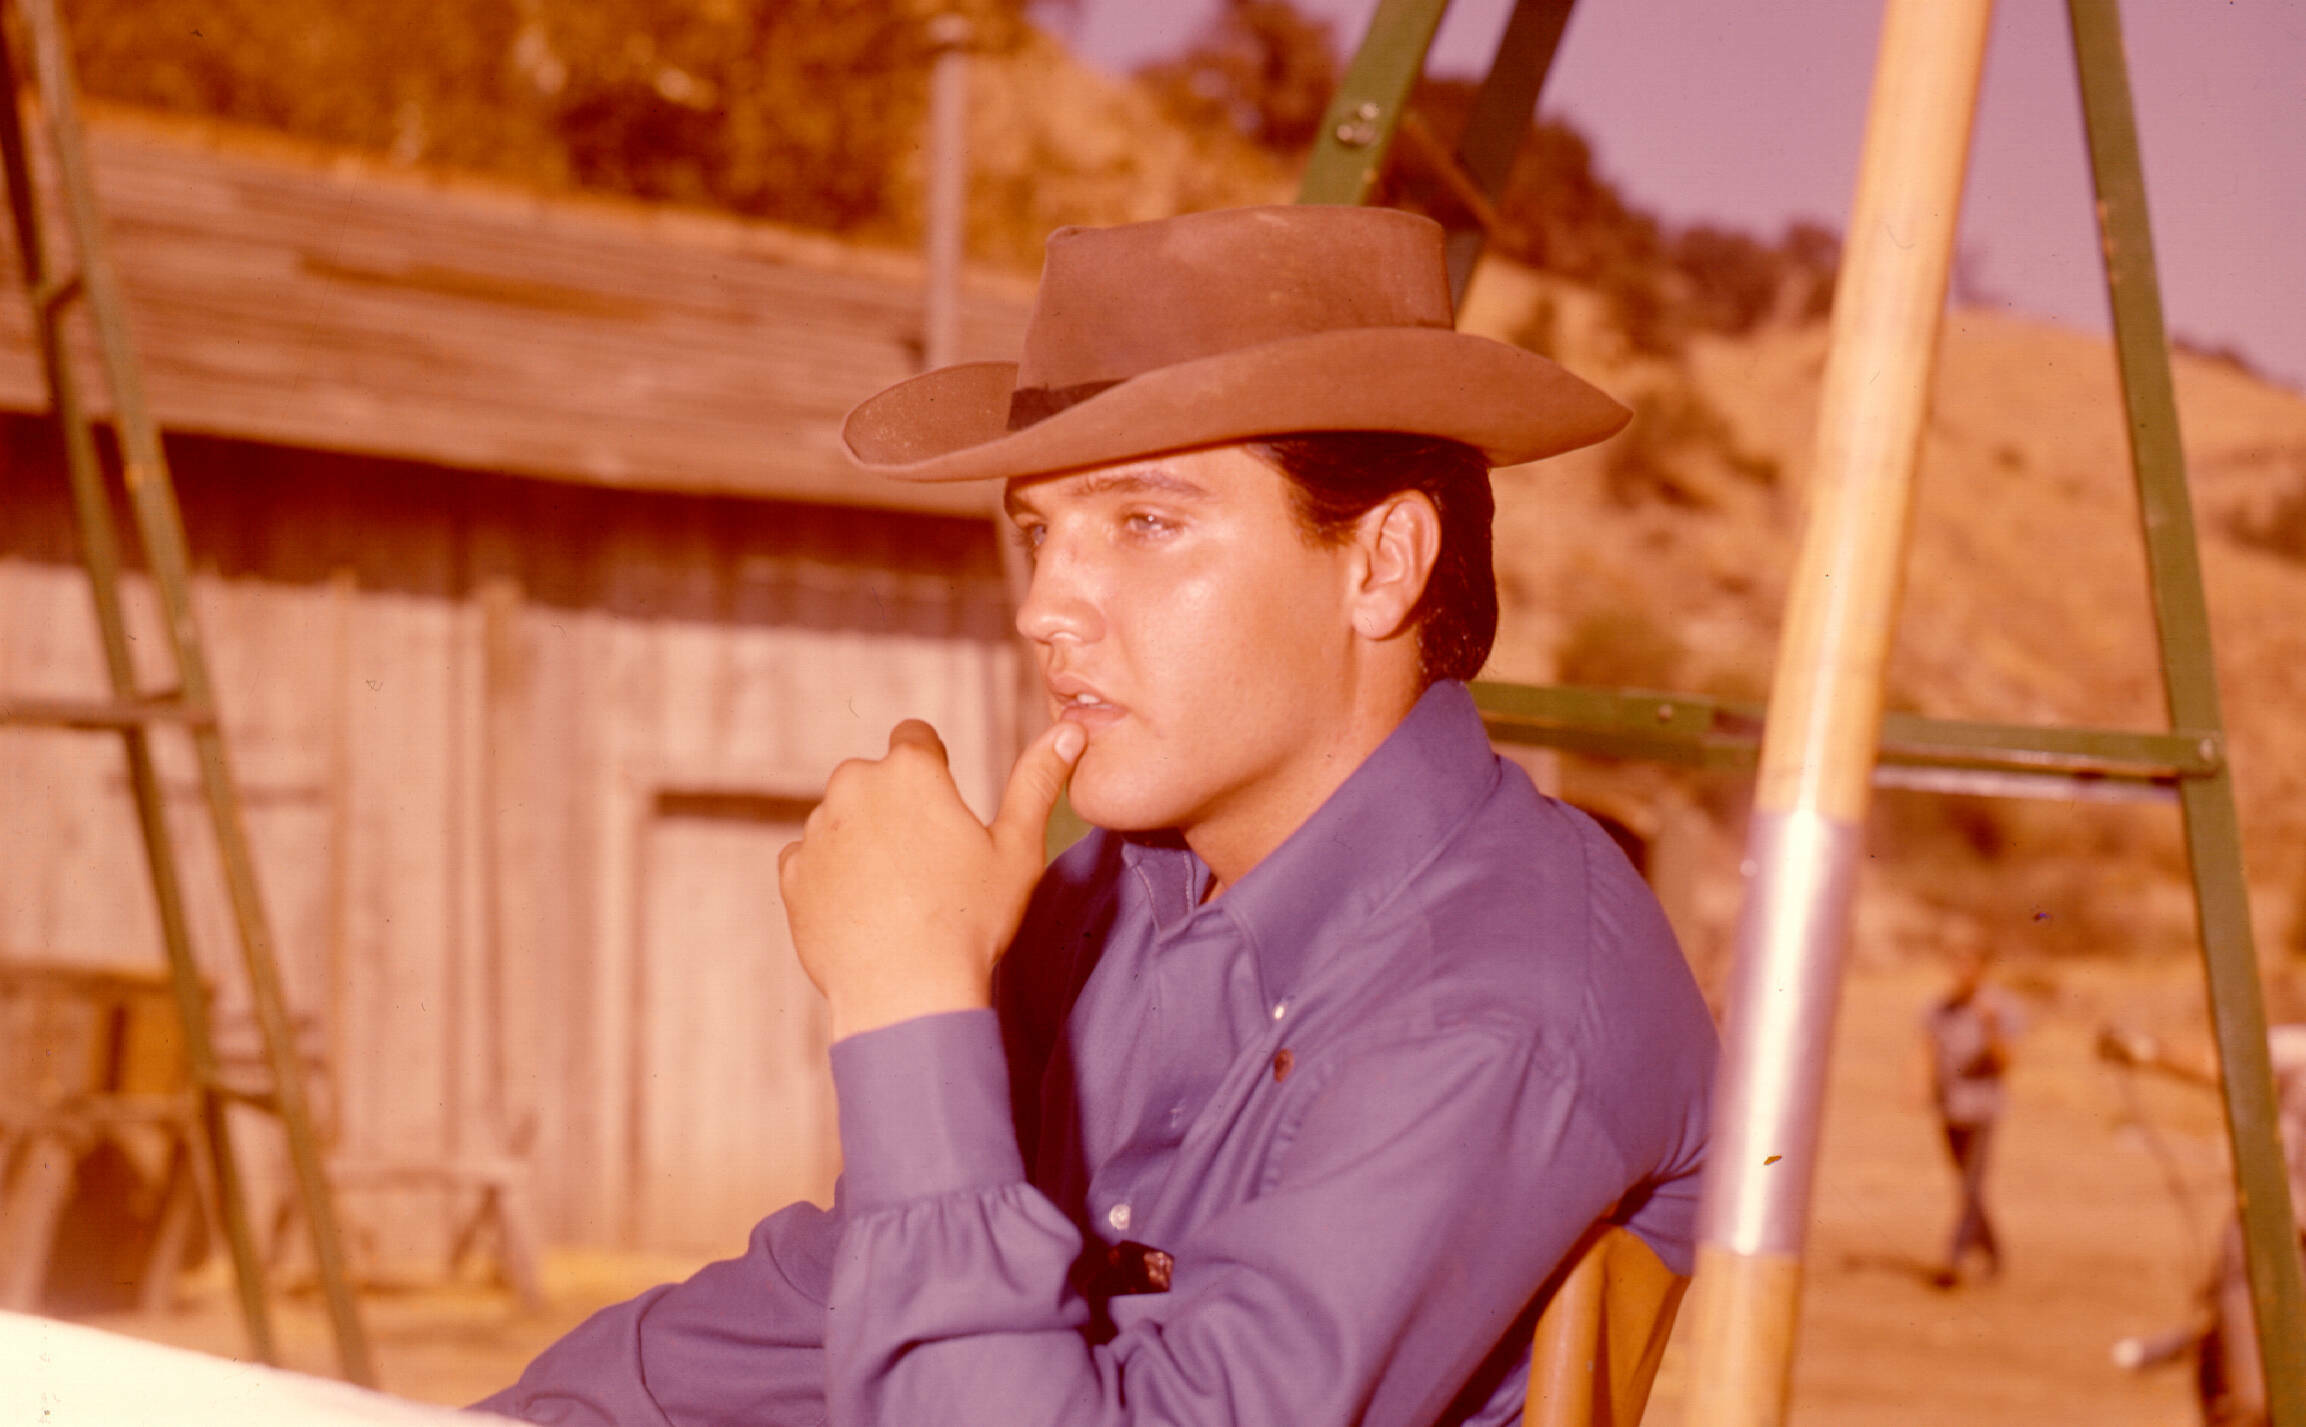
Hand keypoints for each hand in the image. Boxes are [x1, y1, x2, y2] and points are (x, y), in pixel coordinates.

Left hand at [778, 718, 1085, 1041]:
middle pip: (876, 779)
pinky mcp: (793, 874)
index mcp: (910, 770)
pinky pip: (813, 860)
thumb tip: (1070, 732)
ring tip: (899, 894)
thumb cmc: (970, 921)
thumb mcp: (1018, 849)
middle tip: (928, 862)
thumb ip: (1039, 782)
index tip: (945, 809)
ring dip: (864, 840)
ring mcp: (817, 830)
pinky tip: (866, 911)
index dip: (934, 769)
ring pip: (844, 819)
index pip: (915, 737)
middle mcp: (854, 786)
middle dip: (897, 806)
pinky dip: (834, 877)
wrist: (905, 993)